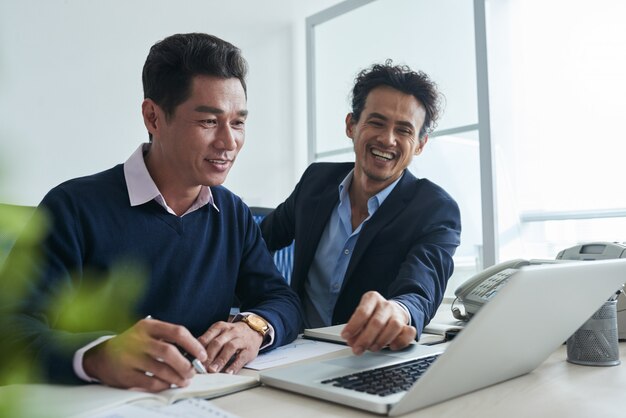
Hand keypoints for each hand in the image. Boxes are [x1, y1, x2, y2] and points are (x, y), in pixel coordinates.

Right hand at [83, 317, 206, 391]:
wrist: (102, 356)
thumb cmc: (133, 344)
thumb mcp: (148, 334)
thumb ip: (168, 339)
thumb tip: (194, 354)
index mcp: (148, 326)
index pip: (177, 332)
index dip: (194, 345)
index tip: (202, 355)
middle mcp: (139, 340)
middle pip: (169, 352)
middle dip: (185, 364)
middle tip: (193, 372)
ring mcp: (131, 357)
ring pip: (161, 369)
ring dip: (177, 377)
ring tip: (184, 380)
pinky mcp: (125, 374)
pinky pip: (151, 382)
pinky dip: (163, 385)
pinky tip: (168, 384)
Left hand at [198, 321, 262, 373]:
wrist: (254, 329)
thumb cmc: (233, 334)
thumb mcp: (220, 332)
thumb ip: (208, 341)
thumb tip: (192, 355)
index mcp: (220, 327)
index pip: (207, 337)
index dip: (198, 349)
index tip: (193, 360)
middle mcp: (230, 331)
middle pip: (217, 343)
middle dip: (208, 356)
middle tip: (201, 368)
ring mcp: (241, 339)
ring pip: (229, 348)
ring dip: (220, 360)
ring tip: (213, 370)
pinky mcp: (249, 349)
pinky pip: (241, 357)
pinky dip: (234, 366)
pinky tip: (228, 372)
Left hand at [341, 291, 415, 354]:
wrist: (393, 310)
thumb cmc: (373, 314)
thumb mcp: (361, 316)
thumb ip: (355, 328)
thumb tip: (351, 341)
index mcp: (372, 298)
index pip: (363, 312)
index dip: (353, 326)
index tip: (346, 336)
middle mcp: (386, 305)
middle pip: (377, 322)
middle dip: (365, 339)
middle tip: (357, 349)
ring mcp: (398, 314)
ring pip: (394, 326)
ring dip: (381, 341)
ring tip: (372, 348)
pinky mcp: (407, 324)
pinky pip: (408, 333)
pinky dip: (400, 341)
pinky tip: (391, 346)